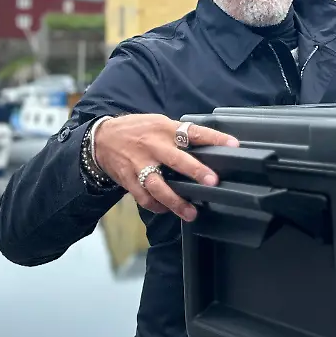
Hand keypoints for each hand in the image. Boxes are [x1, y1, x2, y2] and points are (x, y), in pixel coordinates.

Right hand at [93, 114, 238, 220]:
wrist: (102, 138)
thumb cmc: (137, 130)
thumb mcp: (159, 123)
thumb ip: (179, 134)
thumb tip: (206, 146)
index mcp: (165, 129)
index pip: (194, 132)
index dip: (214, 139)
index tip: (233, 146)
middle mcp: (153, 146)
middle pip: (176, 159)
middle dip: (195, 171)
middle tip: (212, 182)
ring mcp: (139, 164)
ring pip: (158, 186)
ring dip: (176, 201)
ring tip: (191, 213)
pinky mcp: (129, 179)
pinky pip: (144, 197)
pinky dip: (157, 206)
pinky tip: (167, 209)